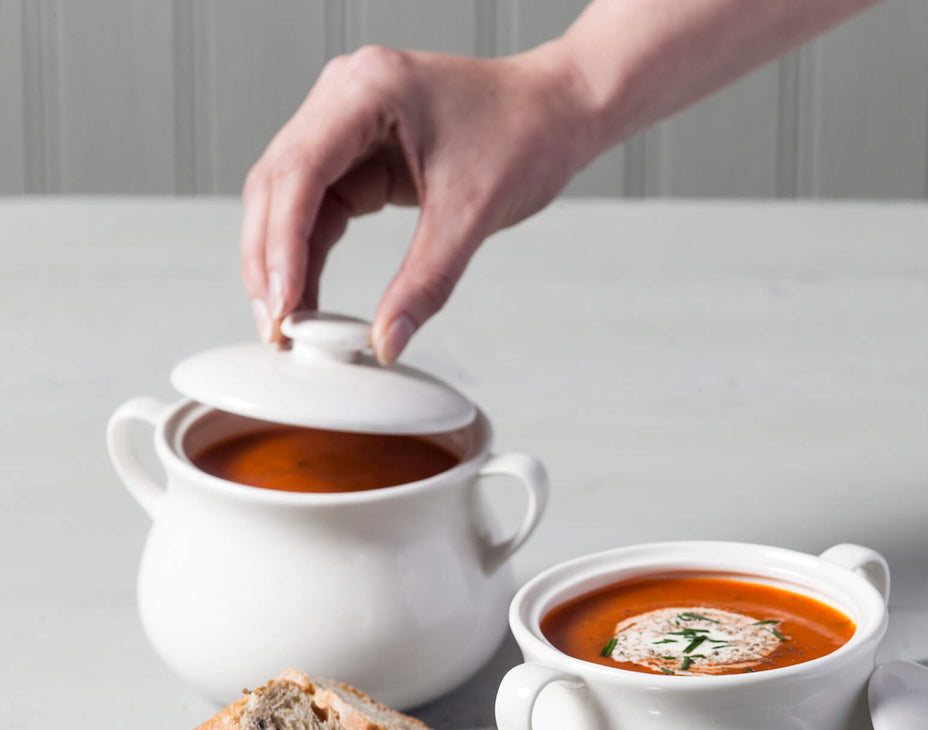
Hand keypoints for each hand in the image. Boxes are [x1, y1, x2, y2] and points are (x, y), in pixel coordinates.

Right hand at [240, 44, 595, 362]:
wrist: (558, 112)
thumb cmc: (526, 135)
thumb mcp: (472, 215)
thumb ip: (425, 283)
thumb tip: (387, 341)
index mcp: (367, 90)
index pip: (299, 171)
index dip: (281, 245)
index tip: (283, 306)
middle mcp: (344, 96)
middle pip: (276, 183)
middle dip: (269, 260)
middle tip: (275, 327)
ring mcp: (346, 121)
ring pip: (288, 197)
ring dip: (282, 260)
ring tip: (286, 323)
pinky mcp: (359, 150)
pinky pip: (318, 205)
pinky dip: (309, 252)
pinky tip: (308, 295)